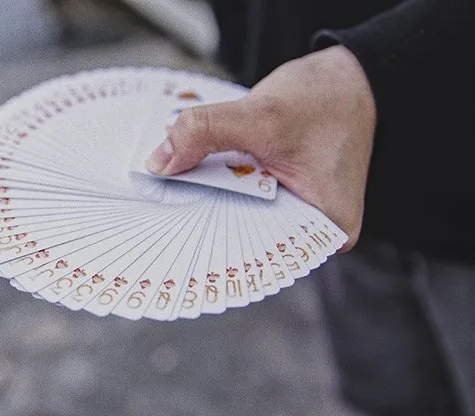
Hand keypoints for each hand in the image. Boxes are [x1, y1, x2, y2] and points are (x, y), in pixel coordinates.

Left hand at [145, 45, 376, 249]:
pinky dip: (216, 182)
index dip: (207, 240)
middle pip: (242, 237)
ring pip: (236, 215)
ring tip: (166, 189)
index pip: (256, 251)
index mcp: (328, 231)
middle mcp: (312, 234)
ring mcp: (294, 217)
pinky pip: (237, 196)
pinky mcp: (277, 198)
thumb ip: (206, 132)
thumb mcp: (261, 115)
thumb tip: (159, 163)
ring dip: (205, 197)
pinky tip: (187, 172)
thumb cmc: (325, 100)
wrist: (347, 81)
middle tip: (153, 207)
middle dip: (200, 218)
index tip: (162, 227)